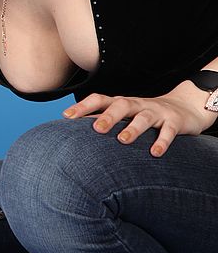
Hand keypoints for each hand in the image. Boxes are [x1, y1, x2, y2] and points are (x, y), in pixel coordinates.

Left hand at [62, 83, 217, 156]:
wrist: (186, 107)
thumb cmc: (144, 114)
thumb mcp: (124, 115)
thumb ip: (102, 121)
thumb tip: (71, 133)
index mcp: (121, 103)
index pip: (99, 100)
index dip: (83, 107)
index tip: (66, 116)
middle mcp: (137, 104)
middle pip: (121, 105)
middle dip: (108, 116)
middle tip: (96, 129)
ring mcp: (157, 111)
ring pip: (144, 117)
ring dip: (133, 128)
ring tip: (123, 140)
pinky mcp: (174, 122)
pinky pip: (168, 131)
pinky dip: (162, 141)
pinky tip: (154, 153)